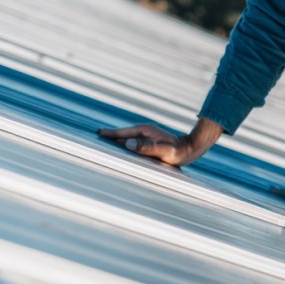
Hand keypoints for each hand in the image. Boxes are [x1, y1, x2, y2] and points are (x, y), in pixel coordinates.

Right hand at [97, 118, 222, 166]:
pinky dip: (123, 145)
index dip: (109, 134)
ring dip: (115, 141)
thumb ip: (148, 147)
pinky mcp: (148, 142)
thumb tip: (128, 144)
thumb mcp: (164, 151)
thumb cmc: (177, 152)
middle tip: (94, 138)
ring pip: (126, 139)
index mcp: (144, 131)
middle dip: (109, 136)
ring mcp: (145, 137)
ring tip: (102, 144)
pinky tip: (120, 149)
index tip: (97, 133)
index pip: (122, 132)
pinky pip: (132, 143)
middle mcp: (143, 132)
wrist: (189, 149)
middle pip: (122, 135)